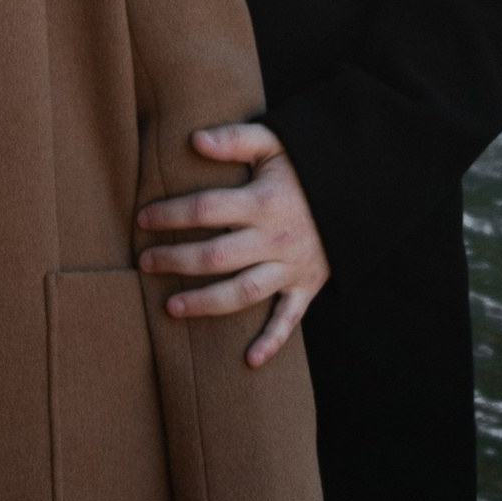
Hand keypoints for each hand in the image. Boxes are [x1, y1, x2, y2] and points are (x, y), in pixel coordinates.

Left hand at [138, 124, 329, 366]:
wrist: (359, 189)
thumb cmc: (307, 165)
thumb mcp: (274, 142)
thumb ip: (235, 140)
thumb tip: (194, 140)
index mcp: (263, 202)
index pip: (205, 209)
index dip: (170, 214)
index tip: (142, 219)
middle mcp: (274, 239)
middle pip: (215, 257)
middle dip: (175, 261)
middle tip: (145, 263)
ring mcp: (290, 267)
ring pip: (242, 293)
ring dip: (205, 303)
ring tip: (170, 307)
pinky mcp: (306, 287)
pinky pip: (288, 320)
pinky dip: (271, 342)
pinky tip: (249, 360)